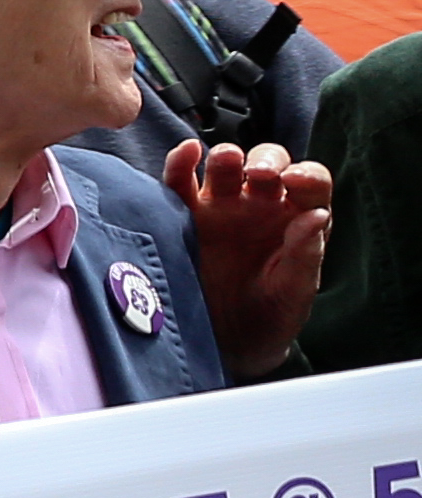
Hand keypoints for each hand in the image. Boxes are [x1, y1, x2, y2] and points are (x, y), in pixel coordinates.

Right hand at [166, 137, 334, 372]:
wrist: (227, 344)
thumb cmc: (269, 316)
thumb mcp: (295, 290)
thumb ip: (305, 253)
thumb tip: (317, 215)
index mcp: (298, 218)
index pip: (311, 181)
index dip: (305, 175)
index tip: (295, 182)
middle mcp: (261, 206)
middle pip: (268, 162)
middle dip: (266, 160)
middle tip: (260, 174)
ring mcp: (221, 209)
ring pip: (225, 166)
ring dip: (227, 157)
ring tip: (227, 162)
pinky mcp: (185, 218)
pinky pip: (179, 183)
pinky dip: (180, 163)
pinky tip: (186, 153)